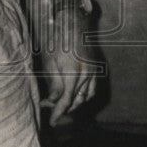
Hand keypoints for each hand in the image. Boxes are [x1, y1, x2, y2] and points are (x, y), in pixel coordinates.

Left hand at [39, 7, 96, 125]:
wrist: (73, 24)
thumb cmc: (58, 41)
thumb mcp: (51, 63)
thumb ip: (54, 85)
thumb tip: (52, 102)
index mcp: (72, 71)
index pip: (66, 100)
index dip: (58, 112)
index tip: (52, 121)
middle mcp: (86, 73)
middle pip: (76, 100)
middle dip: (63, 108)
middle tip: (50, 108)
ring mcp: (93, 71)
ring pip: (85, 97)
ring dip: (74, 104)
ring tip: (61, 105)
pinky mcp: (96, 69)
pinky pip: (92, 90)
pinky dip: (84, 97)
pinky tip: (75, 98)